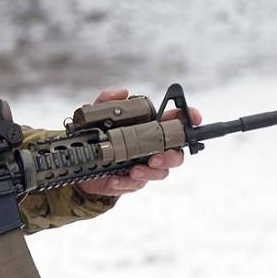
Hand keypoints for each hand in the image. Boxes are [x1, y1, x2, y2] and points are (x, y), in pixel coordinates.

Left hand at [76, 88, 198, 197]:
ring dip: (149, 172)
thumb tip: (122, 92)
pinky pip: (136, 185)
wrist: (82, 162)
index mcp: (149, 128)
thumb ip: (107, 100)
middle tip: (155, 158)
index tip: (194, 118)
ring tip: (133, 170)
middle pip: (176, 154)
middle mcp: (152, 148)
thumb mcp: (96, 114)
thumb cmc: (97, 134)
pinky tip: (115, 179)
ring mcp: (145, 165)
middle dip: (171, 157)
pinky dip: (126, 182)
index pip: (176, 122)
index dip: (189, 119)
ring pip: (160, 173)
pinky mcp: (133, 181)